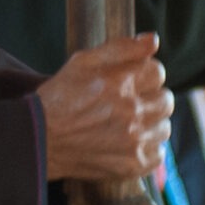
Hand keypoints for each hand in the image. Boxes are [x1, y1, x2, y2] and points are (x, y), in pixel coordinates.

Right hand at [38, 34, 171, 183]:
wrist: (38, 140)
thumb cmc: (59, 98)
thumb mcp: (82, 62)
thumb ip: (121, 47)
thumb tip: (153, 40)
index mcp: (119, 82)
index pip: (157, 71)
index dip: (142, 75)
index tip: (126, 83)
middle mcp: (130, 111)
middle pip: (165, 100)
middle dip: (148, 99)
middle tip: (125, 105)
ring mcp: (133, 140)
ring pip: (163, 127)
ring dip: (148, 125)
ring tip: (124, 126)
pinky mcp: (133, 164)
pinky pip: (158, 154)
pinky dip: (145, 149)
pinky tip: (124, 144)